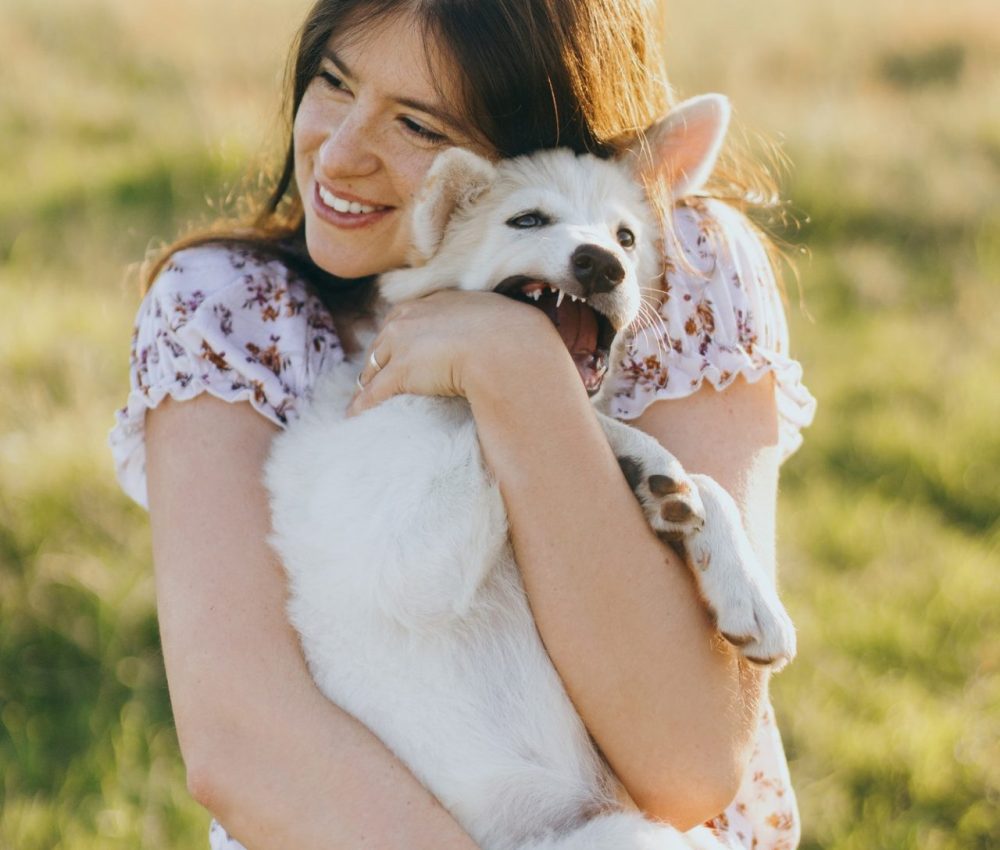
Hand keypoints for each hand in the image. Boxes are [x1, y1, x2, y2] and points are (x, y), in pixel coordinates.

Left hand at [347, 289, 558, 415]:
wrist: (509, 350)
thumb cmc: (517, 339)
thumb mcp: (504, 322)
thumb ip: (495, 328)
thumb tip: (516, 340)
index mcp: (437, 301)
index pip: (407, 319)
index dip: (400, 339)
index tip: (399, 353)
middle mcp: (413, 316)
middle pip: (383, 342)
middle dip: (377, 360)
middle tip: (374, 380)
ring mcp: (403, 343)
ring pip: (374, 367)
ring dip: (367, 384)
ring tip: (362, 401)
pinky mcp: (400, 371)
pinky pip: (373, 393)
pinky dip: (362, 406)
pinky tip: (355, 417)